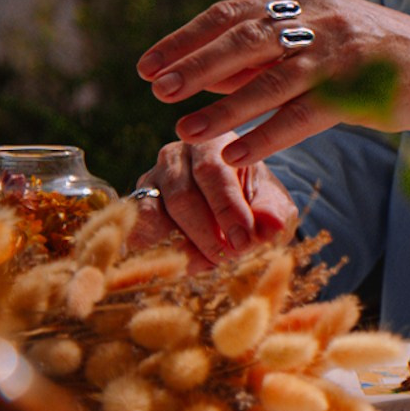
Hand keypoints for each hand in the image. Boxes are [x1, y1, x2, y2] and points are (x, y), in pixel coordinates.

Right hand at [130, 134, 298, 269]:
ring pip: (154, 215)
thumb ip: (273, 213)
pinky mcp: (135, 207)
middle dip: (207, 233)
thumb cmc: (256, 202)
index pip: (213, 171)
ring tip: (211, 264)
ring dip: (182, 245)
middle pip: (181, 196)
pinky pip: (137, 231)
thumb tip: (272, 228)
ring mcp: (151, 180)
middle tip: (230, 257)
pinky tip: (181, 267)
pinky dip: (156, 252)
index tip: (243, 241)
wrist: (235, 211)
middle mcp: (176, 156)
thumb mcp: (274, 205)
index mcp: (212, 143)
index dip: (227, 209)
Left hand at [136, 0, 409, 167]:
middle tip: (156, 88)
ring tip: (185, 128)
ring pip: (269, 78)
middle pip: (243, 39)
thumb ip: (270, 51)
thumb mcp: (324, 37)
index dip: (186, 38)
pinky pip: (304, 114)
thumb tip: (208, 76)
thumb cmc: (381, 54)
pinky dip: (267, 134)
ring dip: (222, 107)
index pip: (232, 12)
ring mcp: (340, 52)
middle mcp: (320, 17)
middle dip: (193, 65)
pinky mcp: (360, 88)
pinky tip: (238, 152)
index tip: (149, 63)